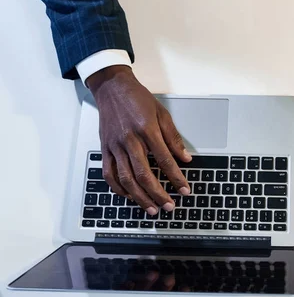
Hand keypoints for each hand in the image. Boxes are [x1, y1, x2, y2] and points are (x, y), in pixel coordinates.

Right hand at [88, 65, 191, 213]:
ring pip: (126, 179)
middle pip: (144, 175)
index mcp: (147, 130)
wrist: (112, 88)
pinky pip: (110, 174)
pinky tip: (130, 196)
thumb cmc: (138, 99)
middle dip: (158, 194)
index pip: (165, 160)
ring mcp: (115, 146)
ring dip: (140, 197)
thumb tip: (185, 158)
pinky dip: (119, 189)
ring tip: (151, 208)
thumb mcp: (162, 114)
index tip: (184, 190)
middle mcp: (129, 140)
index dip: (176, 178)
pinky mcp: (105, 149)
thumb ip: (173, 138)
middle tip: (169, 206)